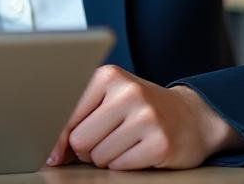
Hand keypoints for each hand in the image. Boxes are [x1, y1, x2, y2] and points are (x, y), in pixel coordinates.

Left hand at [45, 65, 243, 169]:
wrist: (191, 116)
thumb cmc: (140, 108)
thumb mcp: (109, 99)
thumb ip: (78, 117)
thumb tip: (52, 153)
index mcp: (108, 76)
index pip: (66, 114)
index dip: (59, 138)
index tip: (55, 150)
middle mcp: (128, 92)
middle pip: (80, 140)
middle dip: (86, 149)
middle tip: (104, 141)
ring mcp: (146, 117)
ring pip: (99, 156)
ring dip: (106, 158)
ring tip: (124, 143)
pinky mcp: (160, 143)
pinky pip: (120, 167)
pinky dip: (124, 165)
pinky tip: (138, 151)